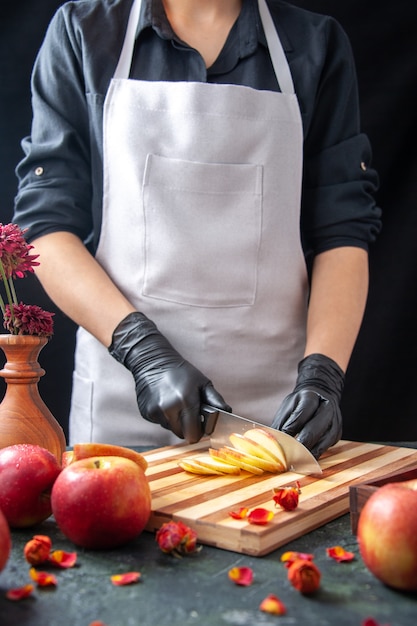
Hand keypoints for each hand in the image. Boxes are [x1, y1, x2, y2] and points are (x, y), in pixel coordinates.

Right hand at [109, 312, 230, 442]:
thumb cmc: (182, 372)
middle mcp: (169, 409)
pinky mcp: (146, 413)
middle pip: (182, 435)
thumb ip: (216, 400)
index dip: (199, 431)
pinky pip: (160, 423)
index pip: (194, 435)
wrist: (153, 362)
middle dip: (188, 427)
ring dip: (176, 422)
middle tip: (189, 413)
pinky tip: (165, 402)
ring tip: (176, 404)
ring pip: (170, 429)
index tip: (200, 423)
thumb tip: (227, 413)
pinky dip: (164, 417)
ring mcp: (156, 412)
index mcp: (186, 402)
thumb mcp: (203, 382)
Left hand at [271, 354, 344, 458]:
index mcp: (311, 397)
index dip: (290, 430)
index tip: (280, 442)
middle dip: (299, 445)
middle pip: (313, 430)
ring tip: (293, 463)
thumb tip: (272, 442)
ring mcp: (334, 422)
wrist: (321, 396)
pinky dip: (313, 456)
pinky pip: (324, 449)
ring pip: (321, 443)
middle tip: (287, 457)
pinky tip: (303, 462)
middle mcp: (326, 409)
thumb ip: (281, 423)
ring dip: (306, 454)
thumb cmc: (299, 404)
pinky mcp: (336, 435)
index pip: (300, 415)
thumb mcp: (288, 406)